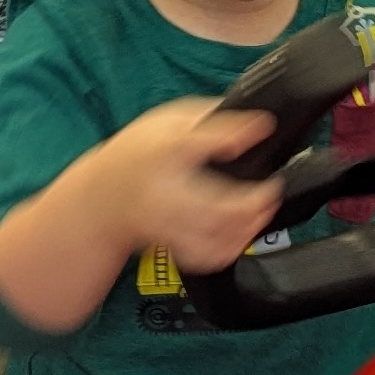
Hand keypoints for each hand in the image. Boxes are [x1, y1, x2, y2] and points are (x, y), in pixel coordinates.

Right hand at [94, 98, 281, 273]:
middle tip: (271, 189)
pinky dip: (231, 249)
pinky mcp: (171, 244)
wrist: (103, 195)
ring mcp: (166, 222)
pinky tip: (241, 233)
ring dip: (247, 228)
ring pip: (213, 238)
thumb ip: (208, 117)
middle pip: (212, 204)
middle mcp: (163, 188)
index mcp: (164, 148)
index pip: (193, 140)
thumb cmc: (139, 152)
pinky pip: (206, 257)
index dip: (231, 134)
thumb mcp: (169, 119)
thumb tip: (251, 120)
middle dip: (251, 202)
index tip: (261, 127)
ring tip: (261, 211)